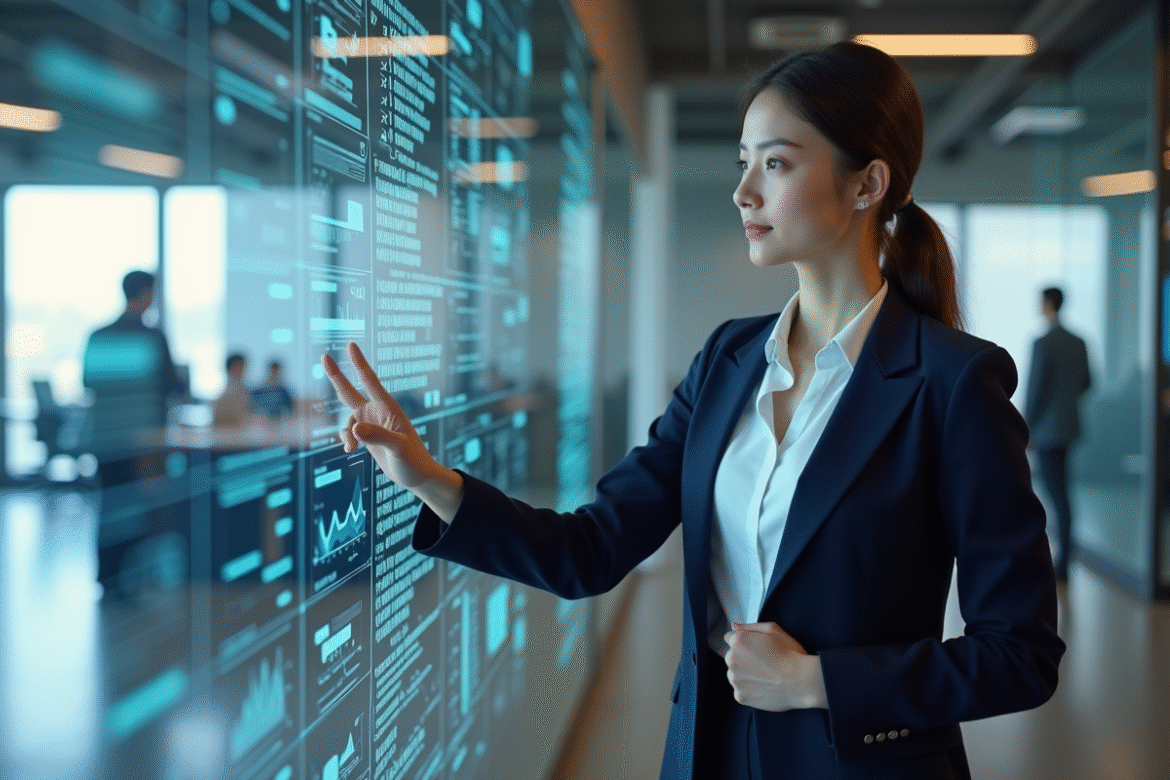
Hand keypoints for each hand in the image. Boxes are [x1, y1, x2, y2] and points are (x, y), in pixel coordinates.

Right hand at [322, 342, 463, 520]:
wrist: (417, 476)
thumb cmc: (413, 461)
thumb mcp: (398, 448)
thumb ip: (377, 437)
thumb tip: (354, 428)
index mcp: (388, 408)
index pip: (370, 381)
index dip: (359, 363)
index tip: (350, 345)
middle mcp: (378, 412)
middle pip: (351, 390)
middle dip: (336, 375)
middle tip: (324, 355)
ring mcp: (371, 424)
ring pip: (347, 419)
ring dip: (346, 433)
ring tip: (351, 450)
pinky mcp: (368, 436)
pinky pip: (349, 432)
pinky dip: (347, 440)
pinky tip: (350, 451)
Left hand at [723, 622, 826, 711]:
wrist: (801, 681)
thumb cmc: (790, 654)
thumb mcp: (773, 630)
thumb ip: (750, 626)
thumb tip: (734, 627)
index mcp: (738, 641)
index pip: (730, 638)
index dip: (744, 642)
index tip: (755, 648)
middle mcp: (732, 660)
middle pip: (731, 657)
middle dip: (743, 658)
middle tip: (764, 662)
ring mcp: (735, 680)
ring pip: (735, 675)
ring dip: (745, 675)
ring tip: (765, 676)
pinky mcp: (740, 696)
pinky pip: (740, 691)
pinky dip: (749, 690)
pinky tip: (764, 687)